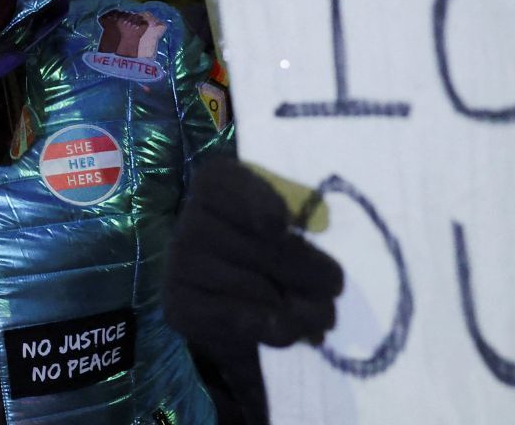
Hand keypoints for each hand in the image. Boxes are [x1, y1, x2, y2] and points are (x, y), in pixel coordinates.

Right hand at [165, 157, 343, 351]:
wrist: (234, 302)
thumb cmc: (268, 251)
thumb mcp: (286, 227)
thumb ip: (299, 228)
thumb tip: (322, 258)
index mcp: (215, 183)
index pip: (225, 182)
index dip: (256, 201)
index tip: (282, 225)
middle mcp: (189, 217)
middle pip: (255, 243)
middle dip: (305, 268)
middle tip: (336, 287)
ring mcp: (179, 262)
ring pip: (252, 286)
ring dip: (299, 307)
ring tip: (324, 317)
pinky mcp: (179, 304)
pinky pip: (233, 317)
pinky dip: (269, 327)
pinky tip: (291, 332)